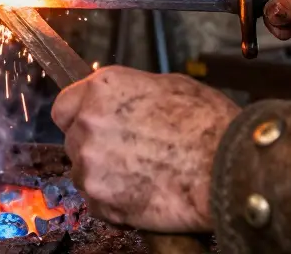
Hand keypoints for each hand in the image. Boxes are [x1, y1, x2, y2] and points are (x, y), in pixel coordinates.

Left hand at [51, 66, 238, 232]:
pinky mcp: (101, 200)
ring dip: (104, 176)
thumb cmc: (208, 125)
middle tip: (129, 154)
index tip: (92, 127)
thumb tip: (123, 102)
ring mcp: (91, 164)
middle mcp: (88, 122)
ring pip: (84, 173)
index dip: (78, 118)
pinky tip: (143, 194)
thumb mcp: (170, 86)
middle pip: (74, 141)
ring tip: (141, 175)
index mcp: (102, 89)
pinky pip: (97, 202)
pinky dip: (114, 202)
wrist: (226, 168)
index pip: (64, 106)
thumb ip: (131, 93)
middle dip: (96, 148)